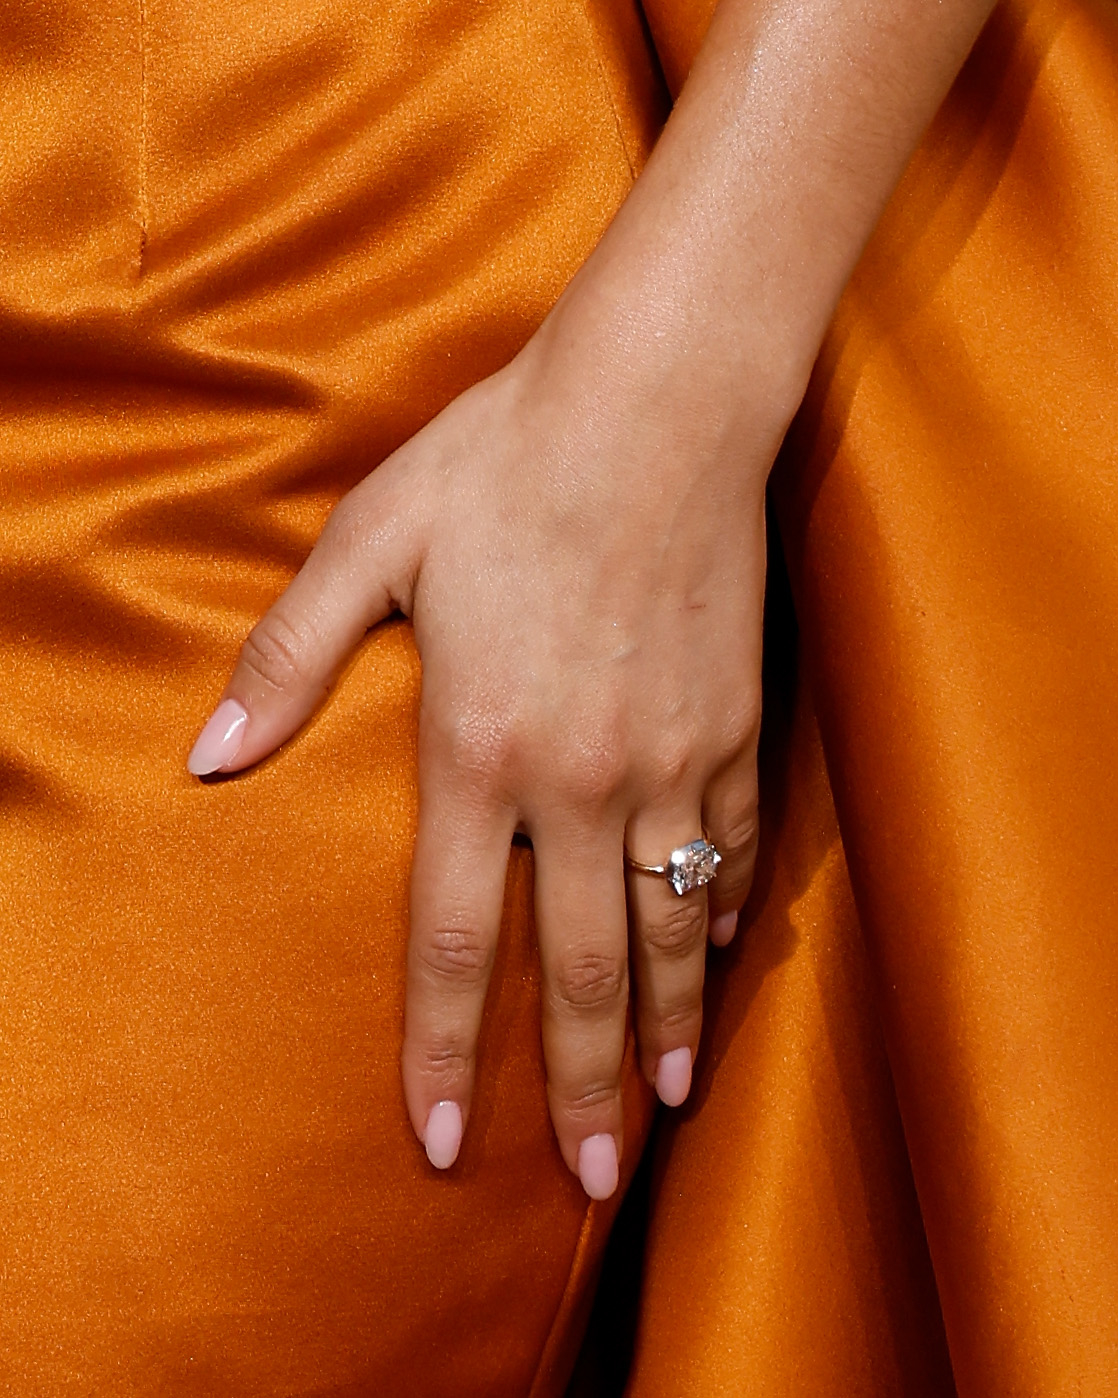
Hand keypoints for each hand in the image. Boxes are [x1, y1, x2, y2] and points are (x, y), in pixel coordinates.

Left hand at [186, 317, 778, 1198]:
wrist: (656, 403)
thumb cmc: (506, 462)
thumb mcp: (373, 541)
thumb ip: (287, 658)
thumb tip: (207, 756)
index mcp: (478, 748)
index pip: (453, 941)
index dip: (442, 1055)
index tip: (438, 1144)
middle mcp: (580, 781)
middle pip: (580, 972)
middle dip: (580, 1091)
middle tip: (591, 1181)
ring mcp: (670, 760)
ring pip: (668, 932)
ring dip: (666, 1032)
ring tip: (663, 1112)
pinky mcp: (734, 725)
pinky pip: (731, 848)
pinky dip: (719, 916)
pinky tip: (715, 961)